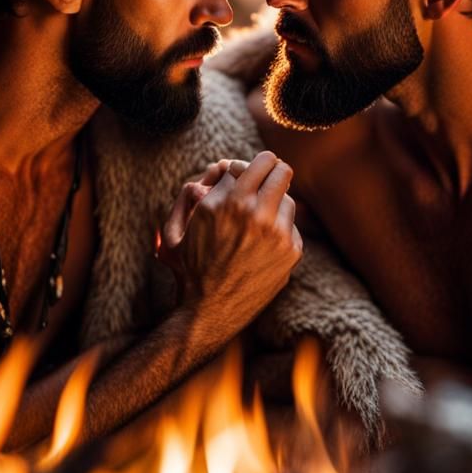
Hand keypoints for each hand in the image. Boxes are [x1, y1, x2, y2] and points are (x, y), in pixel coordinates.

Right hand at [158, 151, 302, 339]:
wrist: (209, 310)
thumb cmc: (191, 266)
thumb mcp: (180, 226)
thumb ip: (194, 192)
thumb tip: (224, 168)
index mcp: (229, 202)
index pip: (255, 162)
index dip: (248, 166)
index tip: (244, 173)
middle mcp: (257, 214)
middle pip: (281, 170)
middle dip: (272, 170)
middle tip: (265, 177)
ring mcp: (278, 234)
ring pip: (288, 198)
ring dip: (274, 202)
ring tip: (256, 217)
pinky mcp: (291, 252)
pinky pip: (291, 226)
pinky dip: (279, 228)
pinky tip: (262, 242)